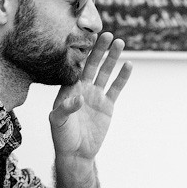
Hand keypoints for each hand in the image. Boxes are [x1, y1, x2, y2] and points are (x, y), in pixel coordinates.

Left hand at [49, 32, 131, 164]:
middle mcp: (82, 88)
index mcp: (68, 89)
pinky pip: (116, 88)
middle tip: (107, 35)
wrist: (76, 152)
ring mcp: (96, 96)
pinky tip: (128, 65)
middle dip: (99, 50)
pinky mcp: (107, 105)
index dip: (82, 53)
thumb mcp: (57, 122)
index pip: (76, 66)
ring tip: (119, 43)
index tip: (88, 38)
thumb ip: (66, 108)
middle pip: (92, 65)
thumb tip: (80, 97)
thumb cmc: (62, 136)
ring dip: (112, 58)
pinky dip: (122, 77)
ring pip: (105, 72)